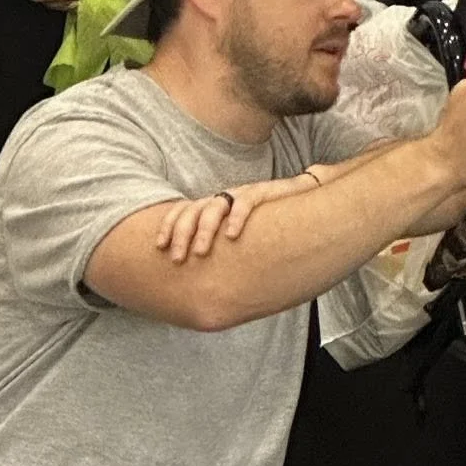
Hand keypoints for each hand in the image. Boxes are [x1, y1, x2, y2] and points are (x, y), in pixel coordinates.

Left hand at [154, 173, 318, 261]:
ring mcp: (242, 194)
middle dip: (181, 234)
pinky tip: (232, 235)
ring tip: (200, 252)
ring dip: (203, 230)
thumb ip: (225, 245)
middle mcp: (225, 198)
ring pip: (214, 207)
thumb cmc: (274, 220)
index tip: (159, 246)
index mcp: (216, 205)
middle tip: (177, 258)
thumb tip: (207, 273)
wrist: (306, 195)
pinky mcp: (263, 192)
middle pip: (193, 210)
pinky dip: (236, 217)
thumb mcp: (243, 233)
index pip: (183, 210)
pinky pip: (245, 202)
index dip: (168, 225)